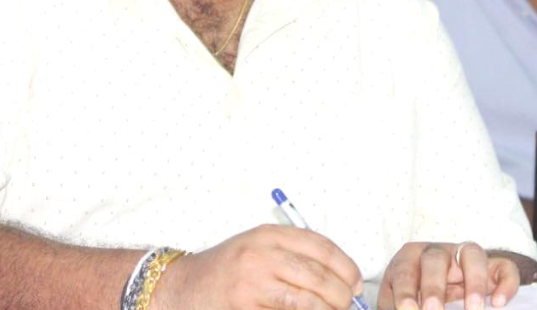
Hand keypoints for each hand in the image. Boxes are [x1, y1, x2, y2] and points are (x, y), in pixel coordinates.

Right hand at [152, 224, 363, 309]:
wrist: (180, 287)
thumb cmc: (226, 269)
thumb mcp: (258, 248)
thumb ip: (293, 255)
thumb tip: (340, 276)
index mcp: (269, 235)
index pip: (321, 247)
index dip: (346, 267)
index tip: (355, 282)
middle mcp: (261, 255)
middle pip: (317, 275)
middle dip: (340, 294)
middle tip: (347, 304)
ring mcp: (251, 283)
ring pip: (305, 301)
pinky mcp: (244, 307)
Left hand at [378, 242, 520, 309]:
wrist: (439, 297)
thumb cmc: (415, 299)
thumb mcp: (403, 303)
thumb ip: (403, 308)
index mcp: (410, 259)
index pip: (404, 269)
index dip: (405, 290)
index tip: (407, 309)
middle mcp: (439, 252)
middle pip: (435, 258)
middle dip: (433, 287)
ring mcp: (467, 257)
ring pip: (472, 254)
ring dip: (473, 282)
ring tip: (473, 309)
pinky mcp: (493, 267)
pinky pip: (505, 267)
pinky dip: (505, 283)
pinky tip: (498, 303)